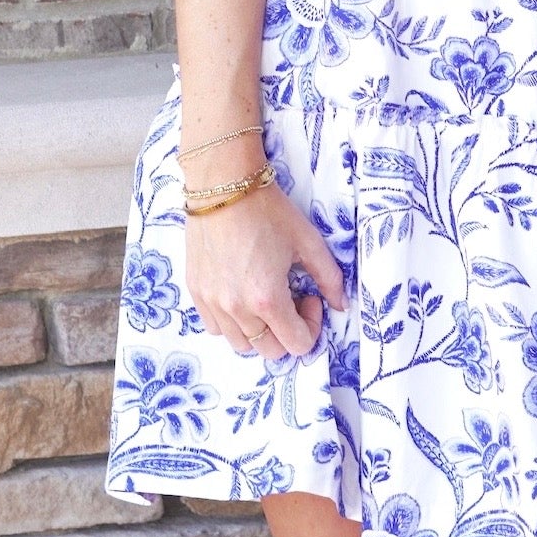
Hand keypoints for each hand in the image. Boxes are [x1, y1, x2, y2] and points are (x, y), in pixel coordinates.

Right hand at [185, 178, 345, 363]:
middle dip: (287, 331)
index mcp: (267, 298)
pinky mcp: (196, 292)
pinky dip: (232, 322)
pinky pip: (215, 327)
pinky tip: (241, 292)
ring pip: (241, 344)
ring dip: (260, 329)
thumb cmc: (269, 210)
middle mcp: (237, 309)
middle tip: (291, 297)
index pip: (296, 344)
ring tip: (265, 296)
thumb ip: (329, 278)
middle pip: (269, 350)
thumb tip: (341, 305)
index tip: (310, 297)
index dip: (311, 325)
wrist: (223, 185)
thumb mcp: (308, 241)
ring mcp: (212, 303)